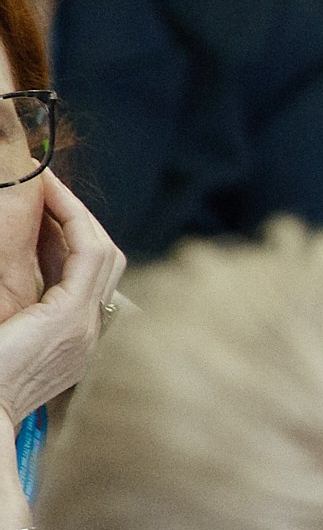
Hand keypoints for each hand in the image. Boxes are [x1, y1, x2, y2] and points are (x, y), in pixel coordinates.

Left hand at [0, 173, 126, 430]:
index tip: (46, 209)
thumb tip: (16, 276)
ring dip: (79, 214)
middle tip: (49, 188)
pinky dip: (74, 219)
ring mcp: (85, 327)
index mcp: (71, 343)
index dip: (69, 237)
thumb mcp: (5, 335)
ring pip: (104, 254)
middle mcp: (88, 334)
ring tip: (50, 186)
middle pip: (105, 262)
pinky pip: (89, 254)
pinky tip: (51, 196)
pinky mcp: (72, 318)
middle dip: (79, 220)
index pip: (87, 278)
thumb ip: (16, 314)